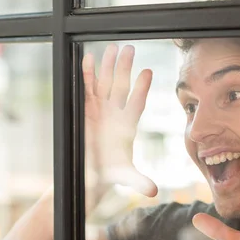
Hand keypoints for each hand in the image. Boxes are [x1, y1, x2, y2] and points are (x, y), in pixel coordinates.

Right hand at [83, 44, 157, 201]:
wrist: (92, 173)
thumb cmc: (110, 173)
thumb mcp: (124, 177)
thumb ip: (138, 181)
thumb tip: (153, 191)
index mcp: (126, 126)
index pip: (135, 104)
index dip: (141, 89)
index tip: (147, 72)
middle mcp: (115, 114)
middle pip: (121, 87)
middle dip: (124, 69)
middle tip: (129, 49)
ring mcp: (101, 109)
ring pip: (105, 84)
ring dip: (107, 67)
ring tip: (111, 48)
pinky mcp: (86, 109)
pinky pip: (86, 89)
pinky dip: (86, 75)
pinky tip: (88, 59)